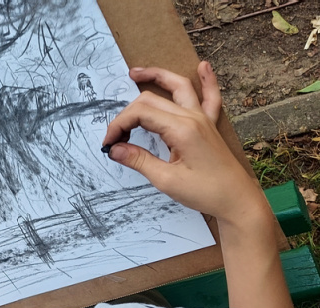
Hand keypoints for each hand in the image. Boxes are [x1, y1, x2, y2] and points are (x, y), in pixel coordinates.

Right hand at [102, 62, 263, 221]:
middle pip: (152, 100)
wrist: (238, 201)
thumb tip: (115, 149)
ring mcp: (203, 119)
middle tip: (114, 135)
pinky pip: (210, 97)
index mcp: (182, 130)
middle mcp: (193, 118)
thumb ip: (139, 160)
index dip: (119, 125)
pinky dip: (207, 80)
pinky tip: (203, 66)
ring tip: (136, 74)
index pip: (140, 113)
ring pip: (179, 86)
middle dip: (127, 113)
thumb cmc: (206, 192)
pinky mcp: (210, 126)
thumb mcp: (166, 180)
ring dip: (158, 76)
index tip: (109, 143)